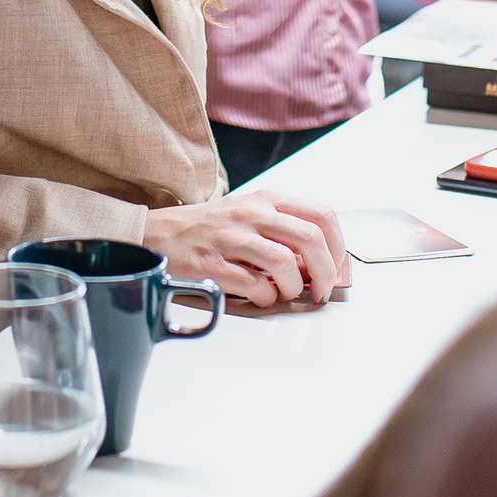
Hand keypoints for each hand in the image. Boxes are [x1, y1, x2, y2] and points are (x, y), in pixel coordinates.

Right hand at [143, 188, 349, 306]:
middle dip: (325, 273)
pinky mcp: (212, 264)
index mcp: (266, 199)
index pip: (322, 214)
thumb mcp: (250, 213)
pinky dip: (265, 297)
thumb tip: (321, 261)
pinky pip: (254, 285)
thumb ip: (286, 229)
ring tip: (283, 292)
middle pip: (310, 239)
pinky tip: (259, 295)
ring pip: (284, 263)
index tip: (335, 265)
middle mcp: (251, 213)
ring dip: (292, 287)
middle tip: (320, 290)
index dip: (338, 245)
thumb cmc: (210, 228)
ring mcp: (231, 238)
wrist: (159, 234)